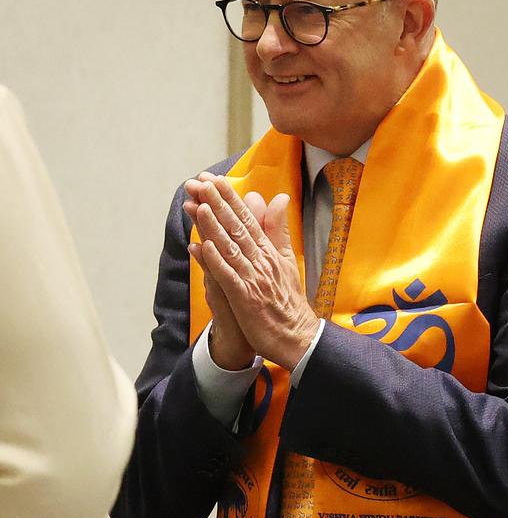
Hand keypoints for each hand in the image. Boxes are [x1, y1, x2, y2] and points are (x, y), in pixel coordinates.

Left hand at [193, 176, 319, 370]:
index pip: (249, 219)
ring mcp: (253, 279)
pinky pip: (228, 276)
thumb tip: (280, 198)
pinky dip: (215, 261)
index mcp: (270, 252)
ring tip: (199, 206)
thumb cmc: (288, 301)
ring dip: (214, 227)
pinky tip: (203, 246)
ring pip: (231, 248)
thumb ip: (280, 230)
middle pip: (238, 228)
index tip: (215, 180)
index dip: (231, 199)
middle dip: (219, 204)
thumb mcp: (287, 260)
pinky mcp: (245, 298)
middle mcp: (262, 261)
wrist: (297, 337)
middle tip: (202, 183)